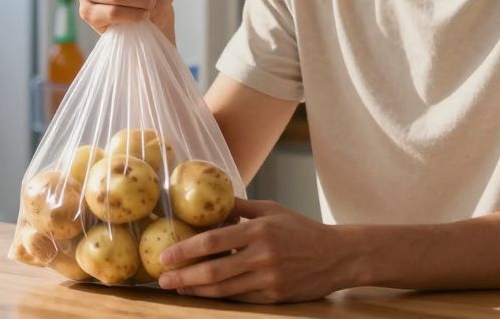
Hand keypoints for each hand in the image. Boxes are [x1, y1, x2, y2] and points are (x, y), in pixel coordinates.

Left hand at [156, 198, 356, 303]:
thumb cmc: (301, 228)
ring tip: (178, 287)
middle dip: (183, 276)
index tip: (165, 255)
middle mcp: (262, 256)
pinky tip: (203, 293)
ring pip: (223, 290)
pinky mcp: (274, 296)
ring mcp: (268, 279)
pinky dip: (219, 297)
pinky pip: (240, 298)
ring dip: (196, 290)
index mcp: (259, 230)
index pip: (213, 241)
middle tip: (162, 278)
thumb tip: (210, 201)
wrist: (337, 255)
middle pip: (213, 271)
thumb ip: (240, 208)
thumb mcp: (272, 209)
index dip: (185, 250)